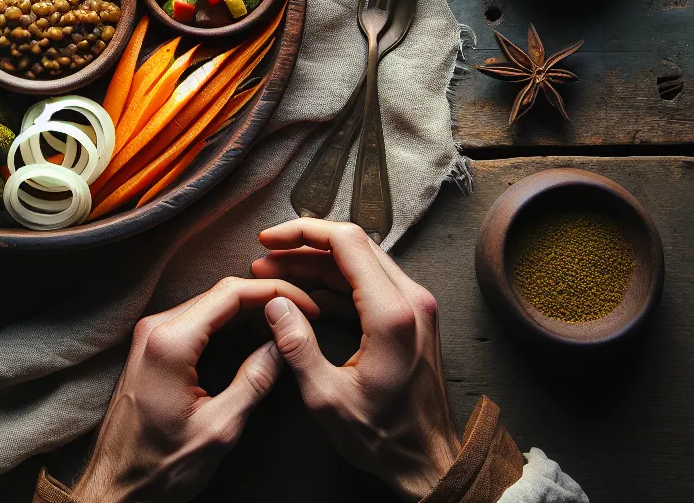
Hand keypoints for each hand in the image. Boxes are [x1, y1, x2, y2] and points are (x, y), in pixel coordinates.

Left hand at [71, 277, 321, 502]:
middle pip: (220, 294)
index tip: (308, 304)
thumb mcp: (219, 428)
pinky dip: (228, 322)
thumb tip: (281, 345)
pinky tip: (255, 332)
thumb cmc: (161, 466)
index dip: (275, 292)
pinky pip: (195, 321)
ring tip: (287, 320)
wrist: (117, 486)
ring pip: (209, 305)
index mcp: (170, 343)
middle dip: (266, 297)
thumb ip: (253, 381)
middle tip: (306, 311)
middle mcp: (154, 329)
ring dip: (249, 308)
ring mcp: (149, 336)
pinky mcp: (150, 348)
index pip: (230, 293)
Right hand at [250, 218, 461, 498]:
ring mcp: (416, 307)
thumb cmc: (384, 437)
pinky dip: (335, 283)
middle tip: (265, 258)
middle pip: (353, 245)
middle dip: (303, 246)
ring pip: (361, 262)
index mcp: (392, 314)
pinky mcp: (412, 317)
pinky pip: (370, 283)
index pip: (347, 242)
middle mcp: (411, 300)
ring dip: (317, 264)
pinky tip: (304, 296)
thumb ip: (297, 346)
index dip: (302, 232)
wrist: (428, 461)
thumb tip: (275, 304)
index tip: (269, 240)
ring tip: (276, 276)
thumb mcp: (327, 398)